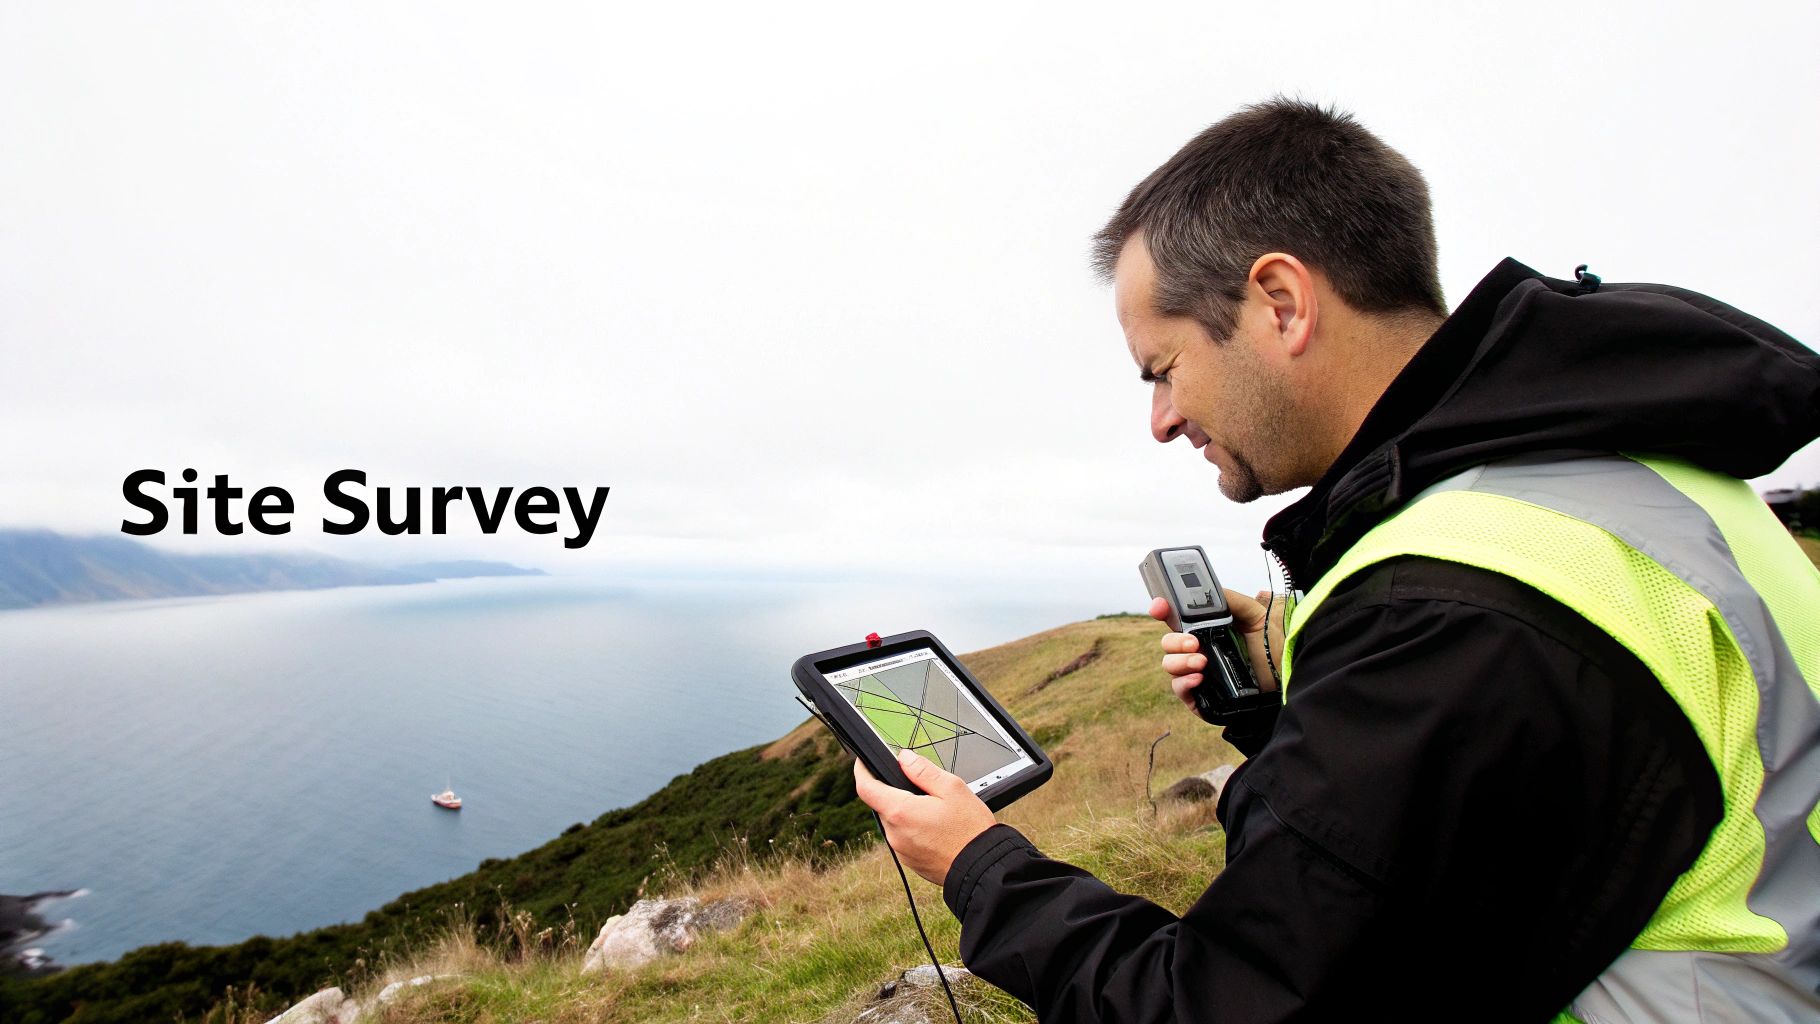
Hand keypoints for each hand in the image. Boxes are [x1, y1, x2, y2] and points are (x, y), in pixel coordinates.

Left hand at [853, 749, 997, 885]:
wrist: (982, 868)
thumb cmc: (970, 830)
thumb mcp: (952, 788)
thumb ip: (923, 771)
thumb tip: (904, 758)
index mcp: (901, 812)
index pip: (866, 788)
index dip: (861, 771)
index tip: (864, 763)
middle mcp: (895, 833)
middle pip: (883, 804)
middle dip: (897, 793)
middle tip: (925, 790)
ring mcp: (901, 850)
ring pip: (895, 821)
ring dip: (908, 812)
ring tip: (937, 812)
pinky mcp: (910, 862)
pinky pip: (905, 838)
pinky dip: (915, 829)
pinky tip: (937, 829)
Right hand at [1148, 590, 1282, 714]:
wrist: (1287, 681)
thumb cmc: (1273, 650)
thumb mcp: (1257, 616)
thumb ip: (1232, 600)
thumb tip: (1208, 590)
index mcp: (1206, 629)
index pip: (1175, 618)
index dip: (1162, 610)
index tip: (1159, 607)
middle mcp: (1198, 650)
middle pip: (1168, 642)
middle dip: (1174, 640)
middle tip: (1194, 642)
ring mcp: (1197, 673)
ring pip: (1169, 664)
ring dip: (1179, 661)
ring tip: (1202, 662)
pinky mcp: (1200, 697)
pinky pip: (1178, 689)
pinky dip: (1183, 683)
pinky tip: (1199, 678)